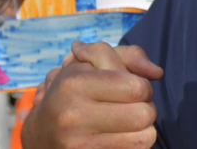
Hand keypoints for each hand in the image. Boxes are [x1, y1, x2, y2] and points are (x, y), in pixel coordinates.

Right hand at [22, 41, 163, 148]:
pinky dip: (133, 144)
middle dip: (145, 108)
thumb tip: (157, 72)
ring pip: (145, 137)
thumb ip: (129, 55)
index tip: (132, 88)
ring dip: (142, 129)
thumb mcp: (92, 64)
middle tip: (131, 107)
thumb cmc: (73, 93)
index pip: (136, 87)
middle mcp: (72, 116)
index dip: (143, 86)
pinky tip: (119, 138)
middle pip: (144, 114)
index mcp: (73, 84)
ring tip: (126, 123)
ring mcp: (78, 145)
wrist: (40, 136)